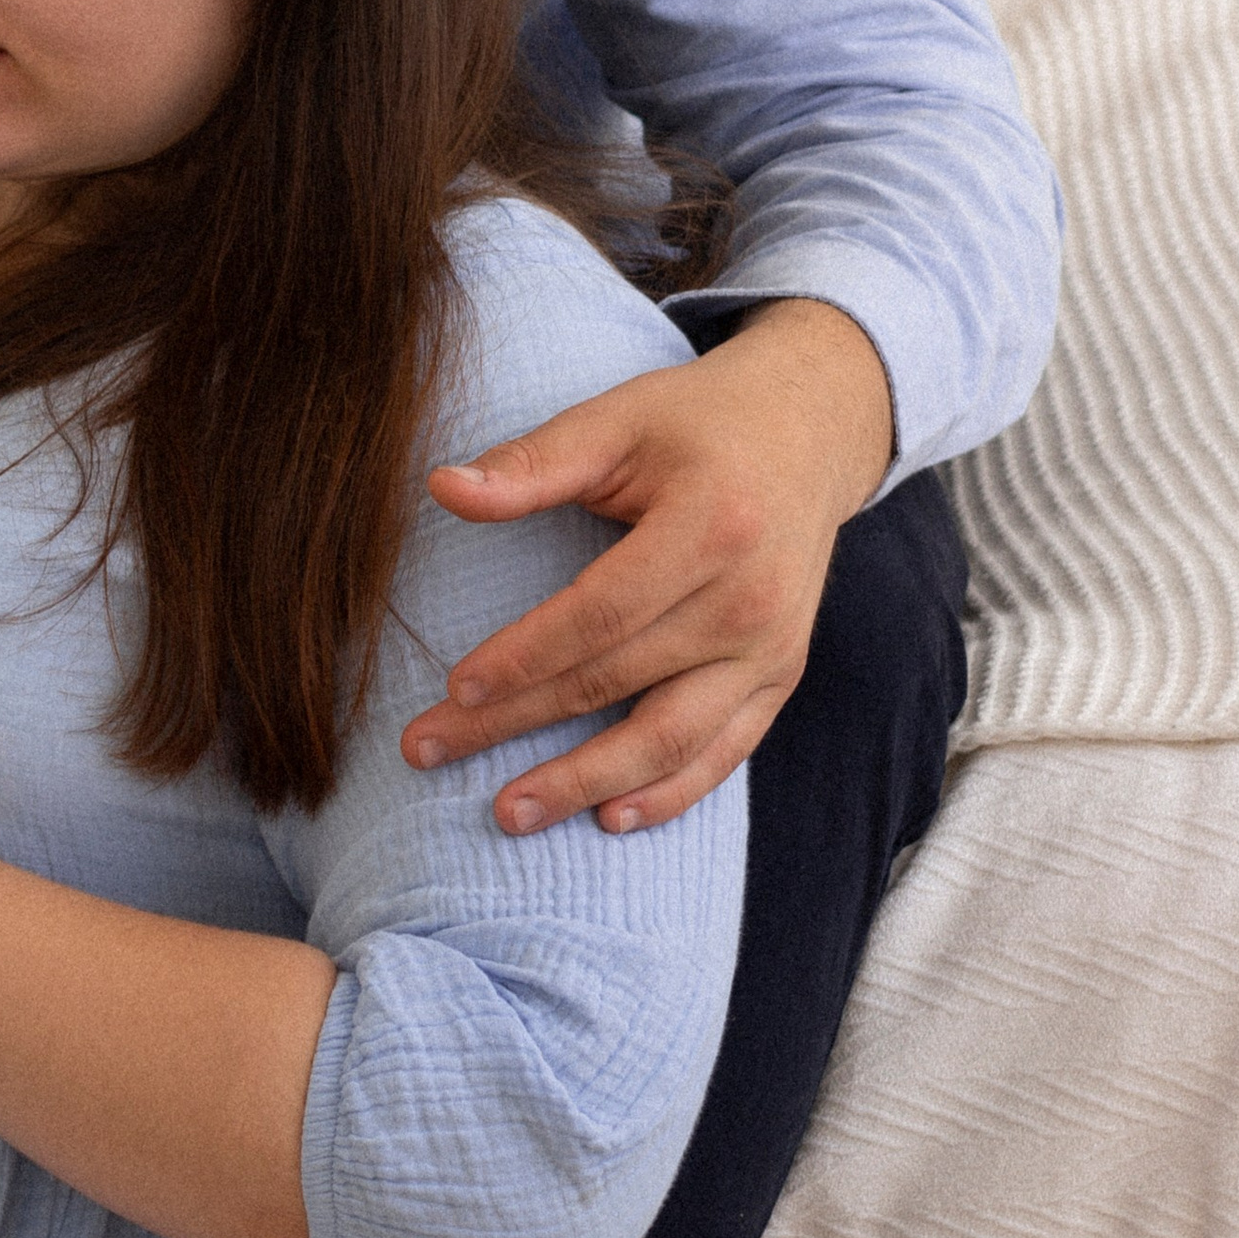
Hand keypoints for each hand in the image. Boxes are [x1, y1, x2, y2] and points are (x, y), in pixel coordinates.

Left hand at [397, 298, 894, 835]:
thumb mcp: (618, 419)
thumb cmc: (697, 423)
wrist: (810, 433)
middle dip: (516, 724)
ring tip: (507, 813)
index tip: (454, 685)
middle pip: (617, 679)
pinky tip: (609, 818)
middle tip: (428, 749)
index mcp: (710, 525)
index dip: (526, 654)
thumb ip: (533, 462)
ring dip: (586, 783)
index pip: (601, 612)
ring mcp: (772, 647)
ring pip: (671, 737)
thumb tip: (442, 489)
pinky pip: (723, 752)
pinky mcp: (780, 676)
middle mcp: (750, 598)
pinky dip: (668, 794)